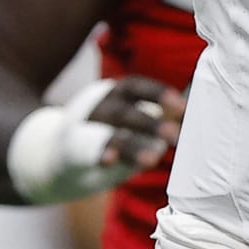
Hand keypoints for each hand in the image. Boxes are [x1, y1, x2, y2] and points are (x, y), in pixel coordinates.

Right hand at [8, 74, 187, 204]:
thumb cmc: (109, 135)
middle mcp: (99, 108)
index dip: (158, 94)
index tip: (181, 106)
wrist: (54, 154)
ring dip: (132, 146)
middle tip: (175, 135)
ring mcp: (83, 130)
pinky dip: (98, 155)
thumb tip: (194, 115)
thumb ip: (159, 118)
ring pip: (108, 135)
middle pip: (124, 111)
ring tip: (153, 158)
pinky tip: (108, 162)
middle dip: (150, 123)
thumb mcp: (133, 121)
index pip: (137, 86)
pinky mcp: (73, 153)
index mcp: (116, 94)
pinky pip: (86, 153)